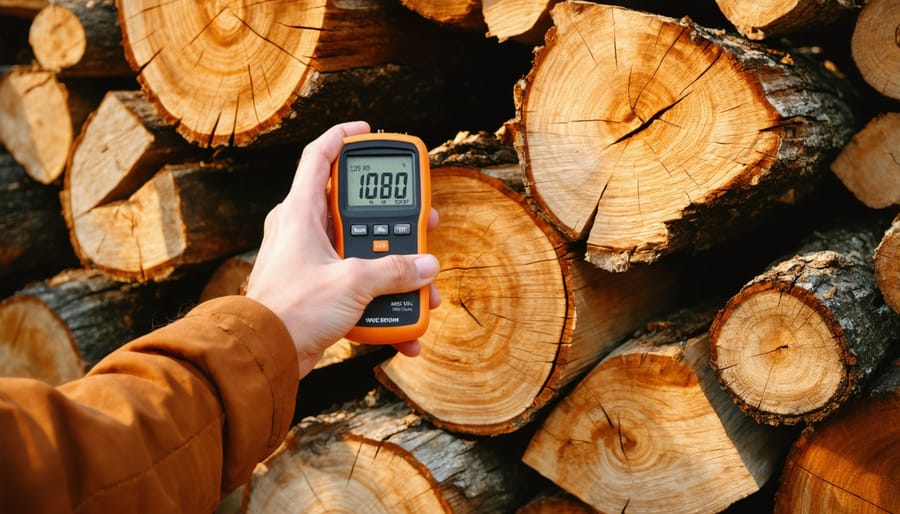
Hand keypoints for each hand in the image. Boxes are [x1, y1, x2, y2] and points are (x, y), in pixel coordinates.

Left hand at [245, 121, 440, 376]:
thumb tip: (425, 266)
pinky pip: (357, 288)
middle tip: (421, 221)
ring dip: (393, 271)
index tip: (367, 132)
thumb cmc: (291, 309)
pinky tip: (403, 325)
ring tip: (421, 284)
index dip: (343, 138)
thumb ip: (394, 271)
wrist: (263, 356)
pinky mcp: (317, 293)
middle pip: (354, 211)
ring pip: (361, 253)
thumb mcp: (352, 282)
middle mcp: (303, 232)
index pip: (318, 157)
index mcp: (300, 212)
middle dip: (392, 221)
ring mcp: (311, 263)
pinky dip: (380, 303)